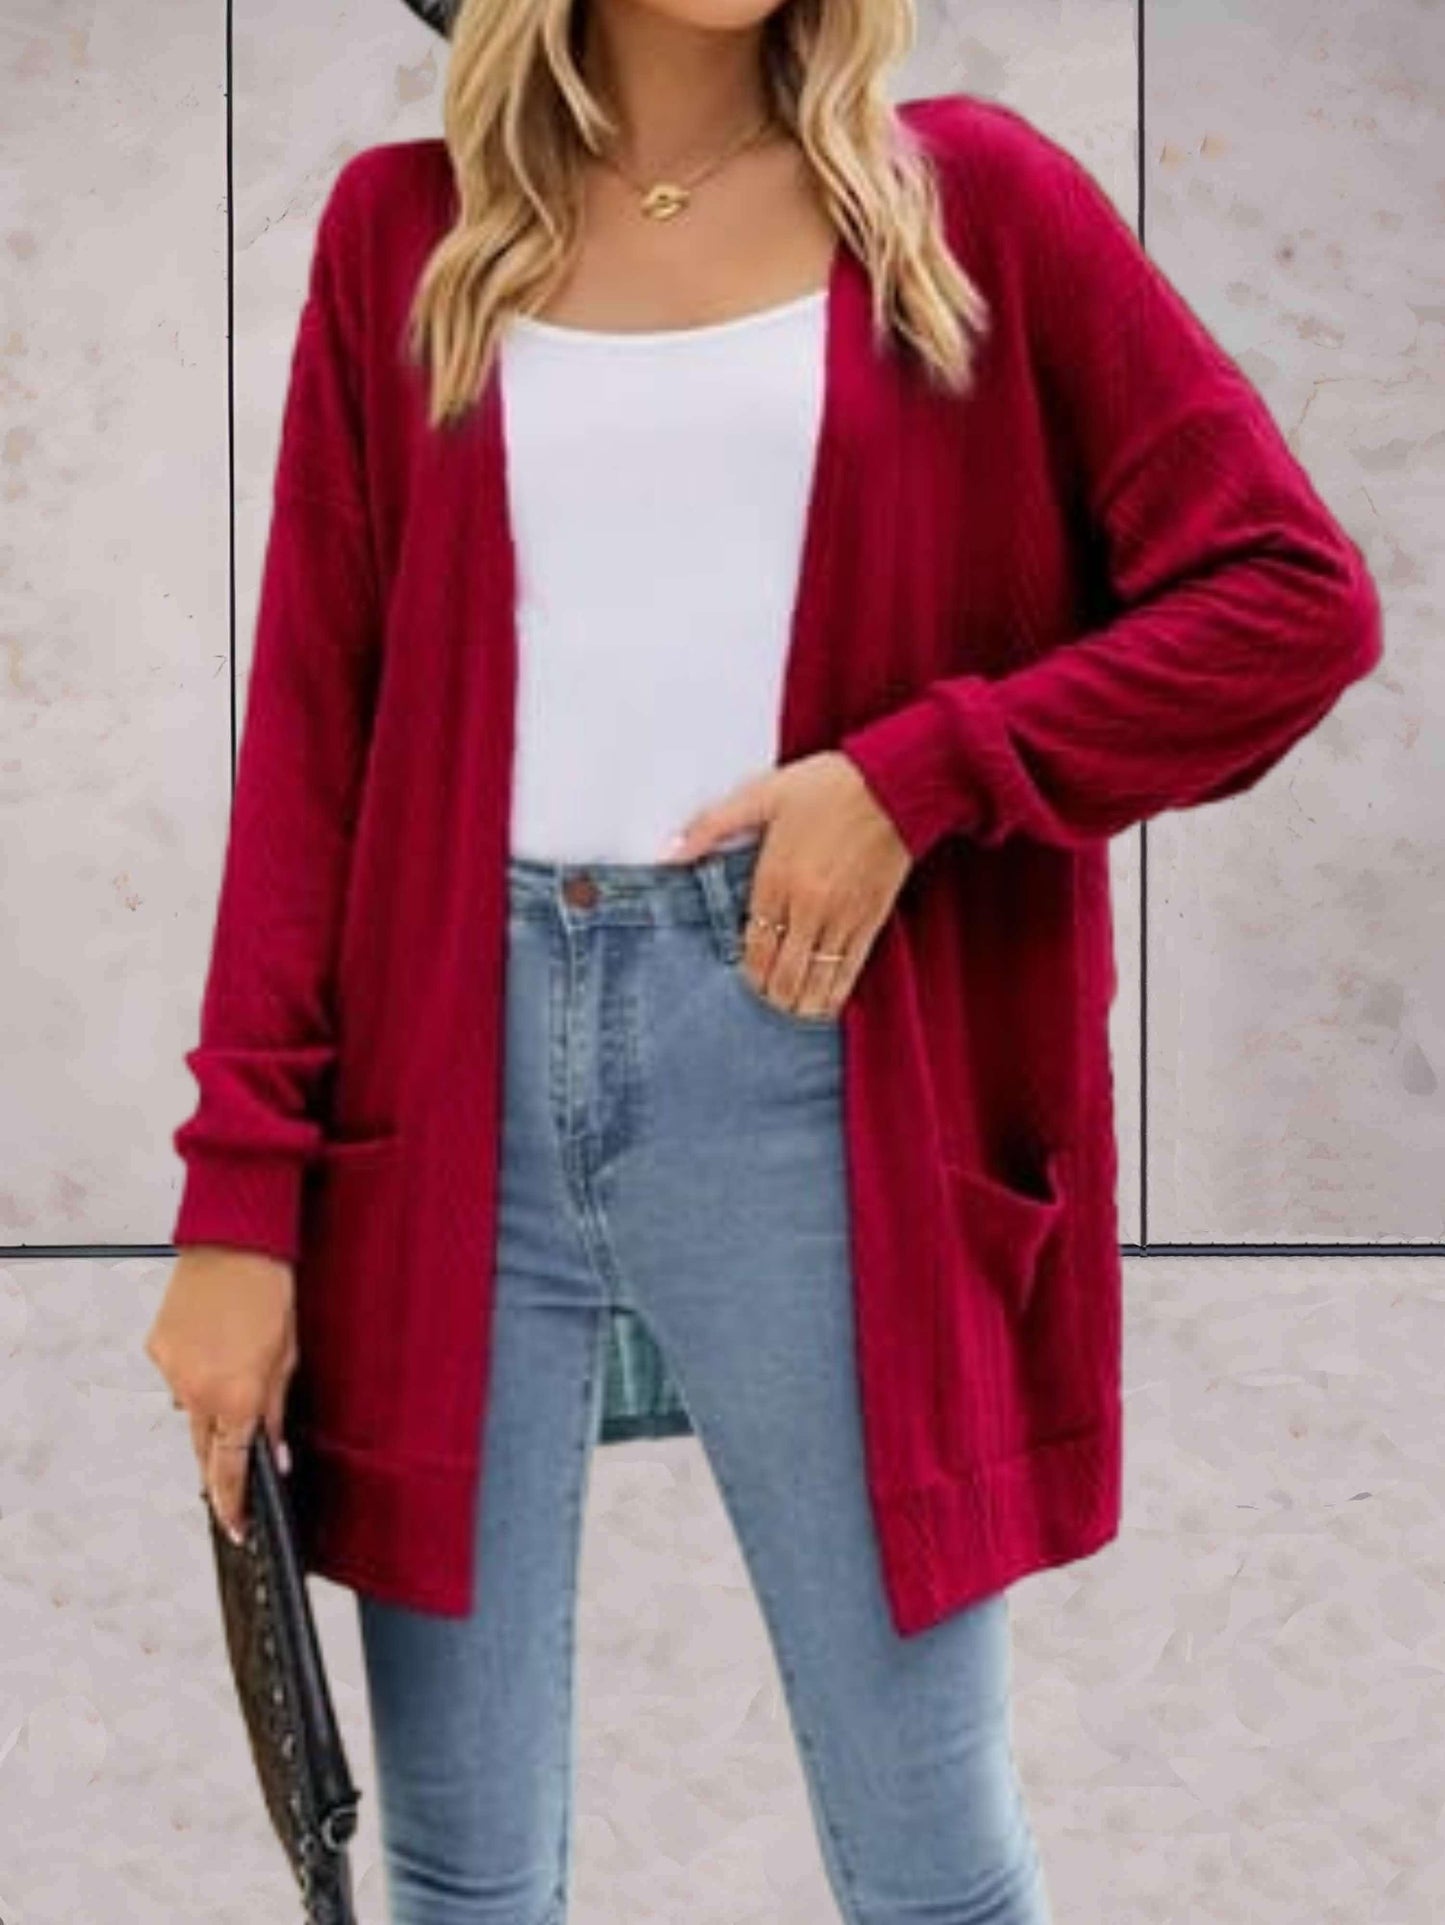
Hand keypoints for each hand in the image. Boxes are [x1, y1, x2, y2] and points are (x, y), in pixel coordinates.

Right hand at [143, 1246, 297, 1544]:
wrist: (234, 1244)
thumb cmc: (271, 1293)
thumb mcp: (288, 1358)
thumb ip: (276, 1411)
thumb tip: (276, 1453)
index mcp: (237, 1398)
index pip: (230, 1470)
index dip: (233, 1505)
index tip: (235, 1529)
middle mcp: (198, 1392)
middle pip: (205, 1448)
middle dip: (220, 1460)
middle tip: (236, 1465)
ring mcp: (171, 1372)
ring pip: (190, 1411)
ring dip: (211, 1407)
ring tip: (233, 1369)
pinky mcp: (156, 1350)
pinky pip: (177, 1378)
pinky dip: (195, 1374)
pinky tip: (214, 1345)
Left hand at [662, 751, 911, 1020]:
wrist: (894, 783)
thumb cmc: (828, 786)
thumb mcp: (762, 794)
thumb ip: (712, 825)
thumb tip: (670, 853)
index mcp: (776, 878)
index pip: (754, 946)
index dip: (749, 973)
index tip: (746, 984)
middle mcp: (807, 906)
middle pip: (784, 972)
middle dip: (772, 996)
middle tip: (766, 1005)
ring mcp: (842, 916)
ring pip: (817, 979)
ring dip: (801, 1003)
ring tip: (791, 1012)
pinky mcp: (871, 918)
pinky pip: (850, 969)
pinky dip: (836, 993)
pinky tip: (826, 1005)